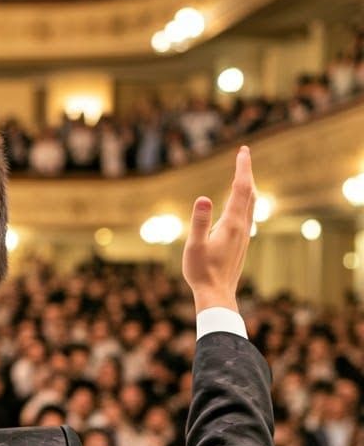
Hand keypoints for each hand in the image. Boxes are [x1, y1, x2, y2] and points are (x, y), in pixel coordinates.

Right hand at [182, 145, 255, 311]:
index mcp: (231, 224)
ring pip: (251, 204)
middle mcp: (242, 227)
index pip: (240, 189)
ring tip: (243, 176)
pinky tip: (240, 205)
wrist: (217, 295)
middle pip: (250, 193)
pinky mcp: (241, 243)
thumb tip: (202, 198)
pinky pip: (247, 215)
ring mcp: (244, 236)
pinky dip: (245, 201)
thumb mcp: (194, 246)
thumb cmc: (202, 272)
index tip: (243, 150)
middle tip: (244, 155)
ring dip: (248, 187)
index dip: (242, 168)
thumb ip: (199, 221)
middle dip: (247, 173)